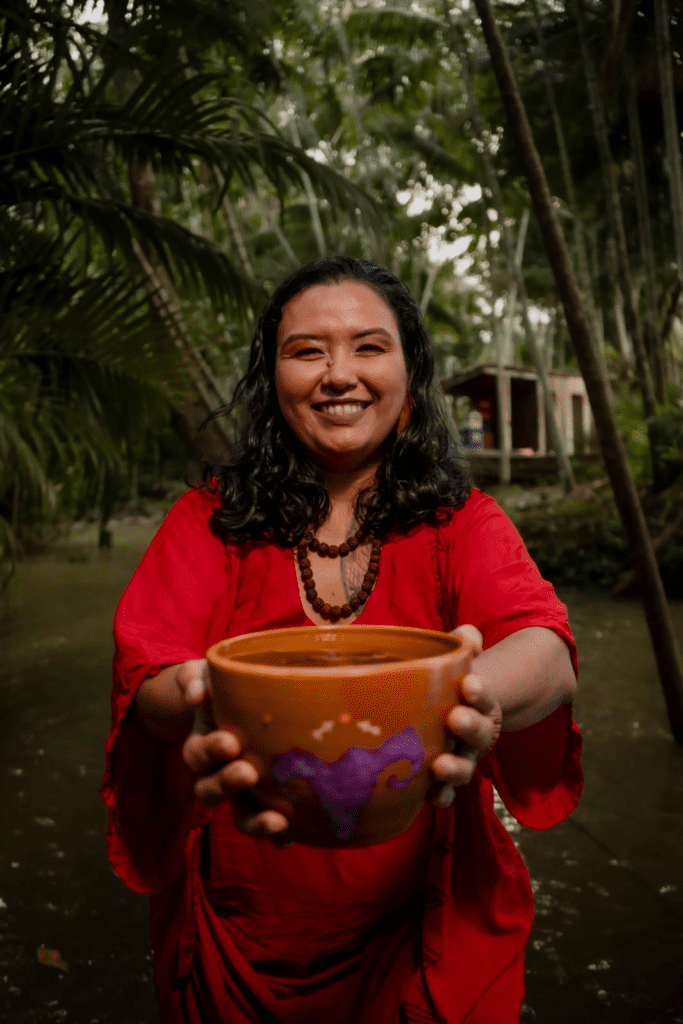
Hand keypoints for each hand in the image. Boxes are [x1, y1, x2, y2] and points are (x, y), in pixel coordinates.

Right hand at [178, 660, 290, 841]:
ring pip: (239, 815)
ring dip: (255, 822)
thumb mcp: (206, 674)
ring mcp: (243, 791)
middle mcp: (218, 772)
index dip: (211, 752)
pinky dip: (278, 835)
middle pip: (210, 791)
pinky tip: (293, 834)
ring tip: (276, 820)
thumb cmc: (224, 685)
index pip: (197, 755)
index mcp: (203, 742)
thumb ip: (196, 678)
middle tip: (249, 773)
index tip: (231, 742)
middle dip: (228, 784)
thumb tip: (197, 695)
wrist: (242, 702)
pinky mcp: (267, 800)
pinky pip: (268, 823)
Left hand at [429, 625, 501, 809]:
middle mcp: (475, 732)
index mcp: (479, 702)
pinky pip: (446, 792)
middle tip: (454, 718)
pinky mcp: (445, 778)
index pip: (483, 696)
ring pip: (463, 767)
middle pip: (478, 733)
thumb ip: (464, 645)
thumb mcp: (460, 661)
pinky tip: (429, 797)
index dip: (480, 692)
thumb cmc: (452, 683)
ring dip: (454, 768)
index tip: (470, 683)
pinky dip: (441, 797)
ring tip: (439, 766)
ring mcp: (461, 757)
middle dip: (469, 726)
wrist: (458, 710)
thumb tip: (467, 633)